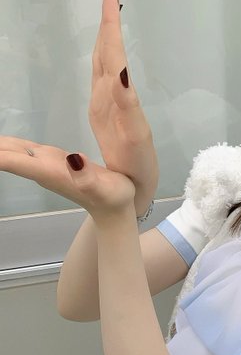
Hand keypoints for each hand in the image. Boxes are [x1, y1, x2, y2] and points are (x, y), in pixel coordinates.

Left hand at [0, 136, 134, 221]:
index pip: (9, 160)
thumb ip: (88, 175)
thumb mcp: (108, 188)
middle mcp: (39, 167)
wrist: (114, 209)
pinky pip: (18, 150)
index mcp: (48, 171)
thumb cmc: (113, 198)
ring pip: (7, 151)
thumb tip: (72, 158)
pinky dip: (3, 145)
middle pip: (2, 155)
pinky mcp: (47, 160)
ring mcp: (41, 164)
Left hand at [89, 0, 158, 210]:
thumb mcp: (111, 164)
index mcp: (105, 106)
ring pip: (106, 62)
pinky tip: (115, 47)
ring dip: (110, 33)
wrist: (112, 205)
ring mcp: (104, 108)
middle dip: (109, 21)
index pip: (108, 57)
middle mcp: (102, 102)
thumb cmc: (113, 191)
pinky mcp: (110, 115)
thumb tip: (117, 78)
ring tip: (114, 5)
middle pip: (105, 54)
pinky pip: (111, 76)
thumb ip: (115, 121)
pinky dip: (114, 54)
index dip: (111, 26)